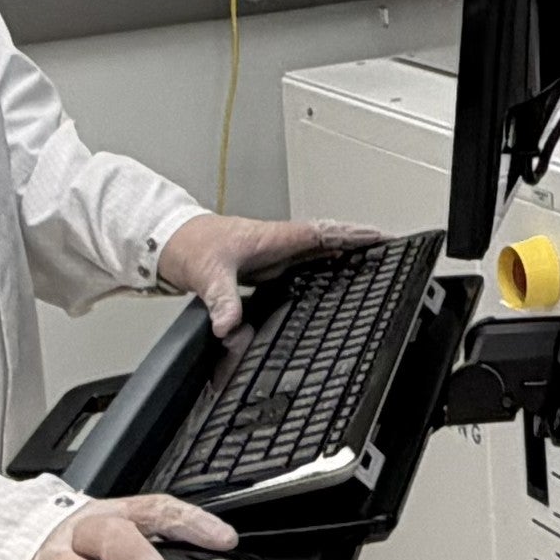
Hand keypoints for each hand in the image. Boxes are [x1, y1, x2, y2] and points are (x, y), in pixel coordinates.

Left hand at [158, 210, 367, 338]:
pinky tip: (331, 273)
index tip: (380, 237)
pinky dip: (323, 263)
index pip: (321, 233)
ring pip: (318, 248)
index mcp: (272, 237)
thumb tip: (231, 326)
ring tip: (373, 259)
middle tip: (391, 247)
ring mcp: (273, 252)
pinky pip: (303, 261)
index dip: (352, 236)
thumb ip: (223, 302)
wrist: (169, 243)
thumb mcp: (208, 277)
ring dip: (344, 251)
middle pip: (328, 239)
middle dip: (359, 242)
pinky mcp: (265, 263)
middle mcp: (277, 242)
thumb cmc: (189, 248)